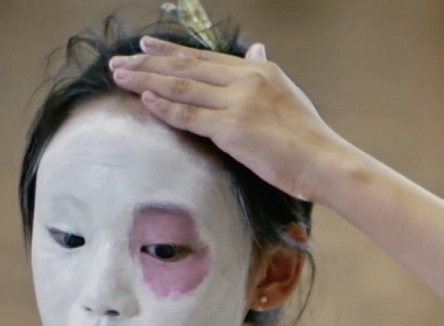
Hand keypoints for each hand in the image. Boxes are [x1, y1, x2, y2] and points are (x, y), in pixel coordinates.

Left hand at [109, 37, 338, 201]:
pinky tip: (145, 100)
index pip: (206, 57)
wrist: (324, 161)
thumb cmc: (308, 137)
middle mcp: (245, 80)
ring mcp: (237, 103)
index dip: (172, 51)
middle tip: (119, 61)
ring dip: (146, 81)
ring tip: (120, 76)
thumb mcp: (288, 92)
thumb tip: (255, 49)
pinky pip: (189, 115)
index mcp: (259, 70)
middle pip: (186, 68)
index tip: (146, 46)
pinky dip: (164, 107)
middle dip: (148, 63)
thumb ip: (265, 70)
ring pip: (181, 87)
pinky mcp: (232, 128)